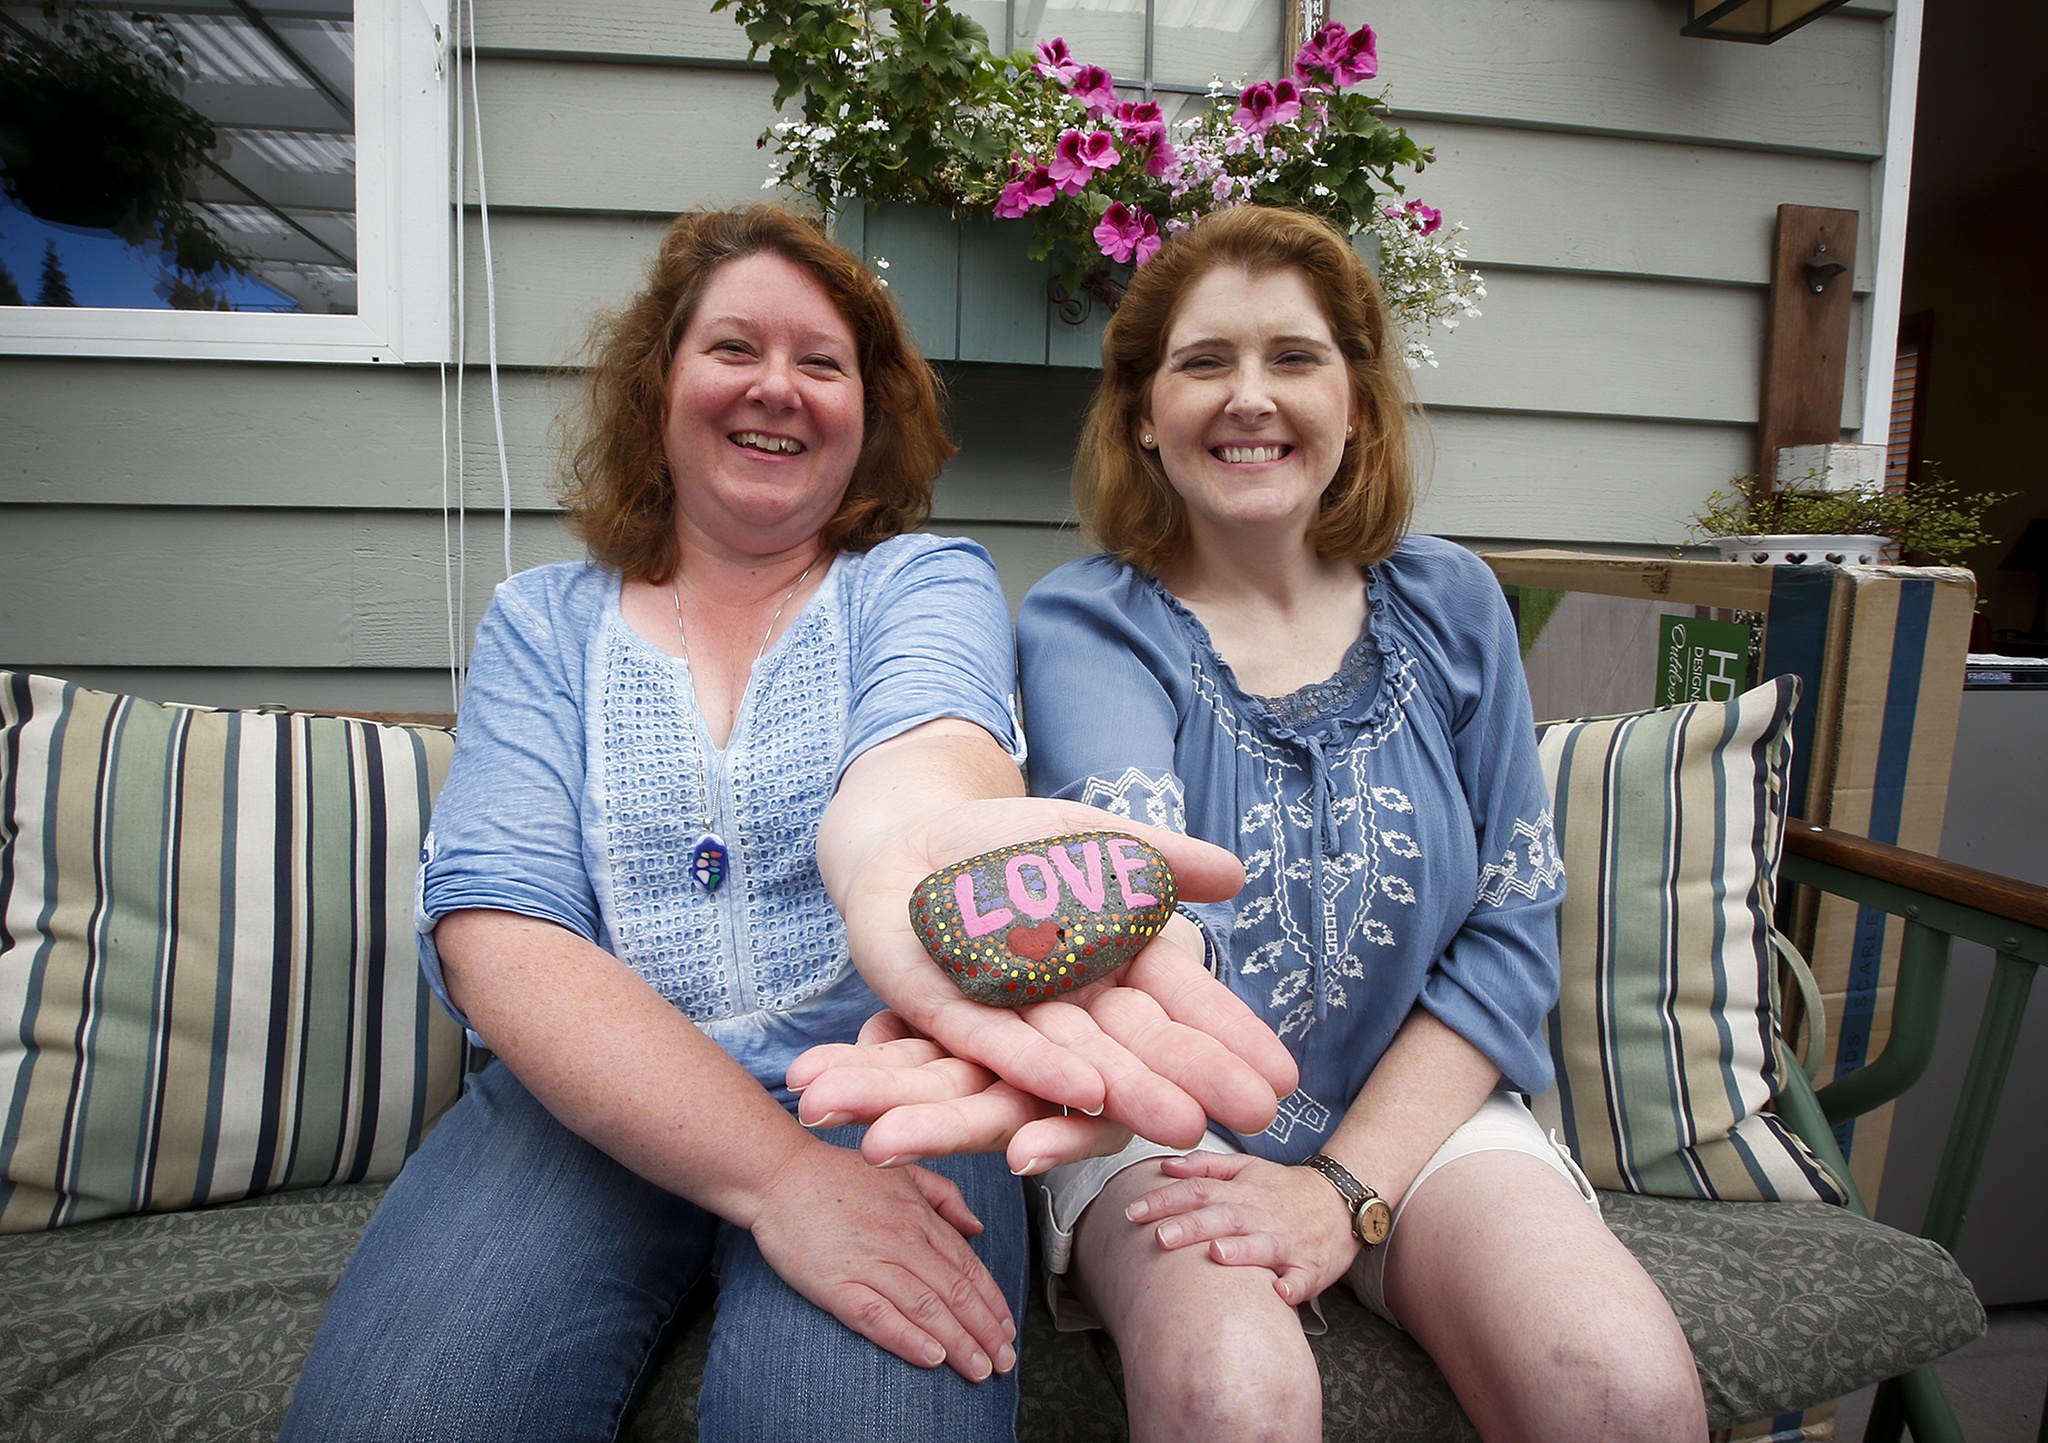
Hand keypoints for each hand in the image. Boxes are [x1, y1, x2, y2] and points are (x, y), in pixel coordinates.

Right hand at [746, 1134, 1016, 1382]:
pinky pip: (879, 1317)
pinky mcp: (836, 1285)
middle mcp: (902, 1240)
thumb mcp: (901, 1172)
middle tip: (1004, 1361)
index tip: (1008, 1329)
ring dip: (960, 1343)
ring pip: (927, 1309)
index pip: (968, 1267)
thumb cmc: (835, 1176)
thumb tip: (977, 1227)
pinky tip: (932, 1357)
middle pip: (956, 1293)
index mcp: (918, 1217)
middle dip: (986, 1332)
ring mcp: (870, 1263)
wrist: (777, 1174)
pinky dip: (909, 1338)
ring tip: (980, 1370)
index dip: (993, 1302)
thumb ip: (944, 1197)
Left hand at [826, 793, 1297, 1161]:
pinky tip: (1080, 1091)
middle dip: (1196, 1080)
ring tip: (1182, 1124)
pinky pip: (998, 1049)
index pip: (1180, 1010)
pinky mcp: (950, 1018)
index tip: (1282, 1078)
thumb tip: (1235, 874)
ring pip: (1073, 1066)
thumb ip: (1157, 859)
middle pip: (1138, 1052)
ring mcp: (1015, 1018)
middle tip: (1255, 1116)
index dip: (1229, 1041)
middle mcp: (1071, 1008)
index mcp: (1112, 969)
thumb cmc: (1011, 846)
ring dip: (1128, 1094)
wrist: (910, 844)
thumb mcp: (1092, 840)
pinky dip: (1041, 1069)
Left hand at [1123, 1151, 1361, 1306]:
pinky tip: (1280, 1294)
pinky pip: (1302, 1279)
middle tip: (1159, 1238)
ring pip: (1262, 1245)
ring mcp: (1287, 1241)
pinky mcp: (1310, 1267)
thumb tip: (1165, 1166)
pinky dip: (1292, 1286)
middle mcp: (1262, 1214)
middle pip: (1223, 1217)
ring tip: (1216, 1254)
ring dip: (1240, 1251)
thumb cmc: (1285, 1189)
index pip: (1199, 1191)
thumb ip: (1206, 1166)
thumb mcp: (1248, 1167)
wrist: (1343, 1201)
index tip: (1133, 1211)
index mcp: (1243, 1191)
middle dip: (1191, 1227)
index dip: (1166, 1199)